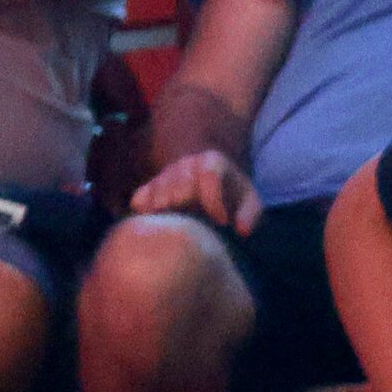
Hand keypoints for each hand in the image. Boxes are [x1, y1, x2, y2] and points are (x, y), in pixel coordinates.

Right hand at [128, 148, 262, 234]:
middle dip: (185, 205)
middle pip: (178, 182)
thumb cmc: (233, 195)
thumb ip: (250, 213)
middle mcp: (186, 164)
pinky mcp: (150, 187)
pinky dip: (143, 211)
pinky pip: (141, 197)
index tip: (221, 222)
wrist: (212, 183)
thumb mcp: (250, 201)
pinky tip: (151, 225)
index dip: (214, 199)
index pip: (208, 174)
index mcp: (212, 161)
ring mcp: (165, 174)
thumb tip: (241, 230)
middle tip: (192, 225)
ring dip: (164, 211)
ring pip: (158, 190)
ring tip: (174, 229)